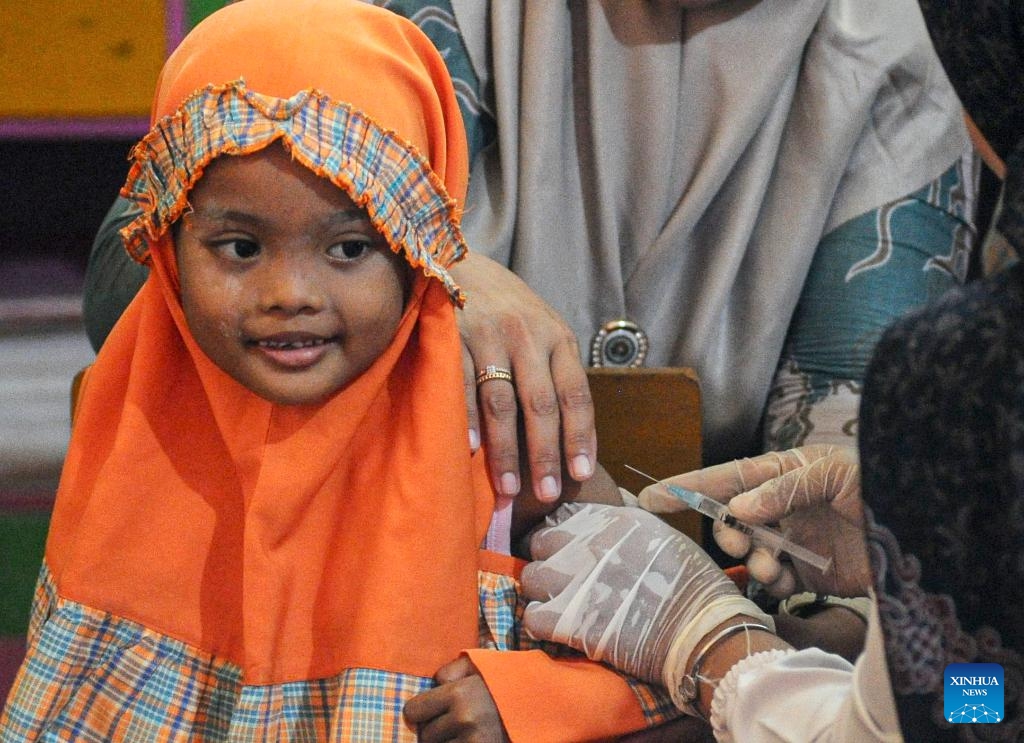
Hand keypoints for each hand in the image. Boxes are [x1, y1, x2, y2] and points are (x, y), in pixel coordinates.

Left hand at [404, 656, 508, 742]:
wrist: (541, 708)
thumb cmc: (506, 685)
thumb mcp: (481, 667)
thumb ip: (452, 669)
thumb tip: (433, 682)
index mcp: (459, 693)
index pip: (413, 711)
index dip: (420, 711)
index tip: (431, 711)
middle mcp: (463, 719)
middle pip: (425, 734)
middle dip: (436, 729)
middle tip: (455, 722)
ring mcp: (473, 741)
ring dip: (447, 742)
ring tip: (465, 732)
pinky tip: (470, 739)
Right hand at [451, 252, 595, 502]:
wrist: (461, 262)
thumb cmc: (507, 308)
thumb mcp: (542, 327)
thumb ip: (555, 369)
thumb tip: (569, 433)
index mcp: (558, 337)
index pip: (576, 394)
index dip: (580, 436)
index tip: (580, 474)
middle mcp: (529, 336)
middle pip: (542, 405)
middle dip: (545, 453)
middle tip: (546, 494)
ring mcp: (491, 336)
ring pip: (503, 403)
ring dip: (506, 449)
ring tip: (507, 487)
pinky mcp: (455, 336)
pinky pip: (463, 385)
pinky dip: (467, 419)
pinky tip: (470, 449)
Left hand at [521, 504, 770, 688]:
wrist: (701, 629)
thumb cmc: (692, 583)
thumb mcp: (662, 533)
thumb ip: (628, 520)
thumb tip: (615, 503)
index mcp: (610, 520)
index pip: (560, 515)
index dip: (561, 534)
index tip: (567, 549)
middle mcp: (586, 544)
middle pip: (538, 542)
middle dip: (547, 559)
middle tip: (562, 577)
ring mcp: (575, 581)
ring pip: (530, 577)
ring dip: (541, 591)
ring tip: (560, 603)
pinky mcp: (569, 620)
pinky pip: (532, 616)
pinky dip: (542, 623)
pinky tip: (559, 627)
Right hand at [638, 445, 869, 597]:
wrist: (925, 524)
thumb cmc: (880, 484)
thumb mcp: (832, 473)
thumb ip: (783, 487)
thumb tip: (739, 508)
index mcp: (782, 473)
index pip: (724, 479)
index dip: (686, 488)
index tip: (648, 499)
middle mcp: (782, 506)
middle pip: (730, 519)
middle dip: (724, 531)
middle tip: (739, 540)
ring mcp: (795, 538)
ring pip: (749, 551)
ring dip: (752, 559)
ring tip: (774, 564)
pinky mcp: (811, 570)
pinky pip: (774, 579)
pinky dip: (771, 582)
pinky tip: (786, 579)